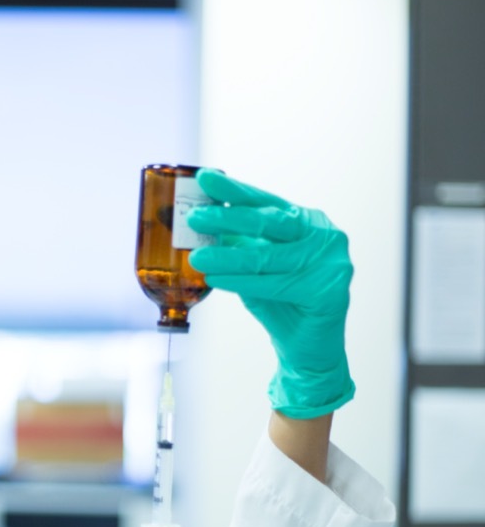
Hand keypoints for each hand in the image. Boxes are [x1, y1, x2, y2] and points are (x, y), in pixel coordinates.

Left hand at [187, 170, 354, 418]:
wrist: (305, 347)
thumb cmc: (280, 302)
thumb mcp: (255, 266)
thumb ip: (238, 244)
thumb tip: (199, 224)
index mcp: (305, 222)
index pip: (264, 202)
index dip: (233, 190)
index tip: (203, 179)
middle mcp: (323, 235)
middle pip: (268, 222)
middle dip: (227, 218)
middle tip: (195, 216)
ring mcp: (331, 261)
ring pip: (267, 257)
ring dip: (227, 256)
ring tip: (198, 255)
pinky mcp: (330, 290)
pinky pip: (275, 284)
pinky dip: (242, 282)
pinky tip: (216, 278)